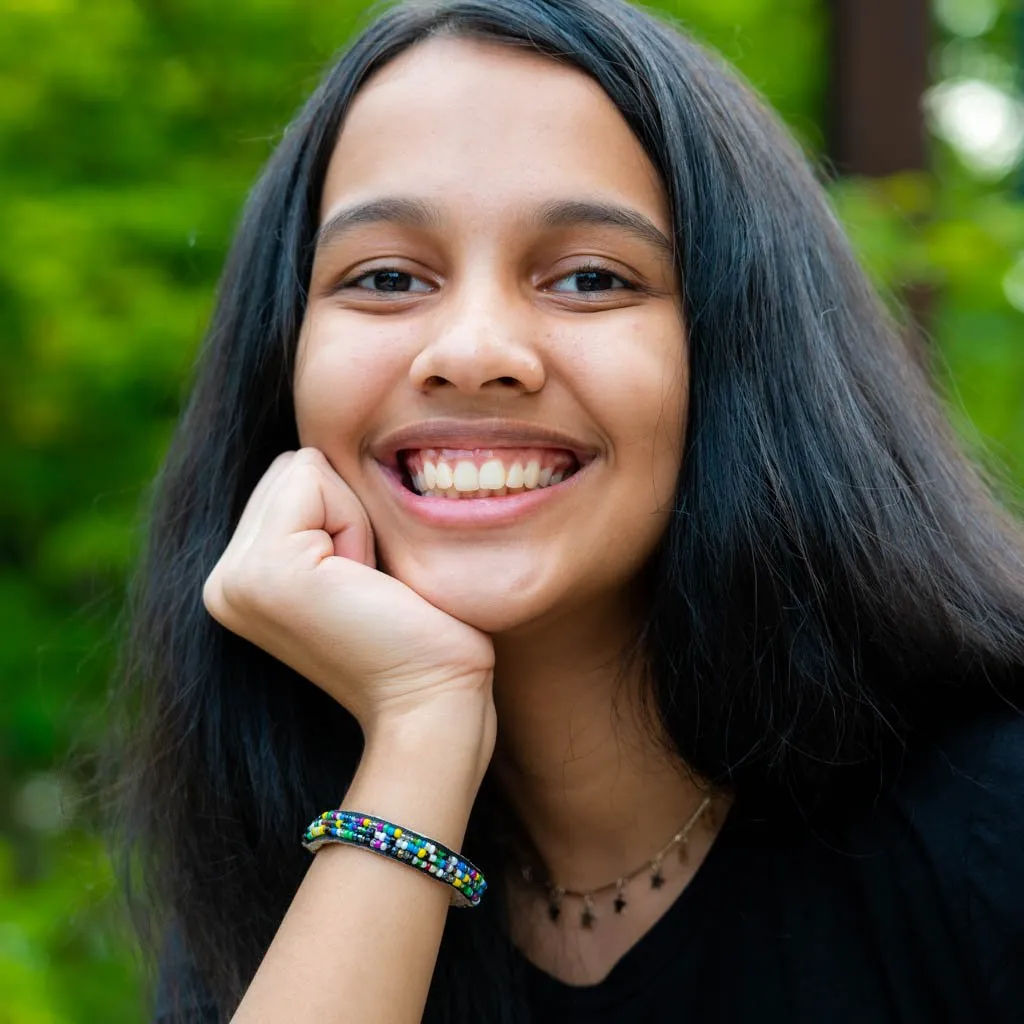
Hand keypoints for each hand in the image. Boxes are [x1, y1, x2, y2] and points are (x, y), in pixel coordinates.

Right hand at [203, 448, 496, 735]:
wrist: (433, 702)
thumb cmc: (419, 633)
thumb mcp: (355, 563)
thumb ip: (320, 516)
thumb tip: (320, 452)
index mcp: (238, 580)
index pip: (290, 478)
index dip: (346, 514)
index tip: (364, 584)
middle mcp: (220, 581)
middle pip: (292, 466)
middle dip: (345, 510)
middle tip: (367, 587)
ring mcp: (233, 579)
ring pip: (302, 467)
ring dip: (352, 517)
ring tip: (365, 588)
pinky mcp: (264, 572)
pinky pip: (313, 478)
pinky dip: (355, 522)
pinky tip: (364, 585)